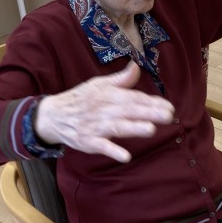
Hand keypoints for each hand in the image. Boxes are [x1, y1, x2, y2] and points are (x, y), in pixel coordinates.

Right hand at [34, 61, 174, 162]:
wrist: (53, 116)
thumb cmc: (80, 99)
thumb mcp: (98, 84)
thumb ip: (120, 79)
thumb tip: (136, 66)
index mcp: (106, 94)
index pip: (132, 98)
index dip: (150, 102)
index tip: (168, 106)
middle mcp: (102, 109)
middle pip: (128, 111)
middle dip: (148, 113)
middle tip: (168, 116)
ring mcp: (95, 126)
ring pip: (117, 127)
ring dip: (133, 128)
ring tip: (150, 129)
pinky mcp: (87, 142)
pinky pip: (101, 146)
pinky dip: (112, 151)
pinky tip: (125, 156)